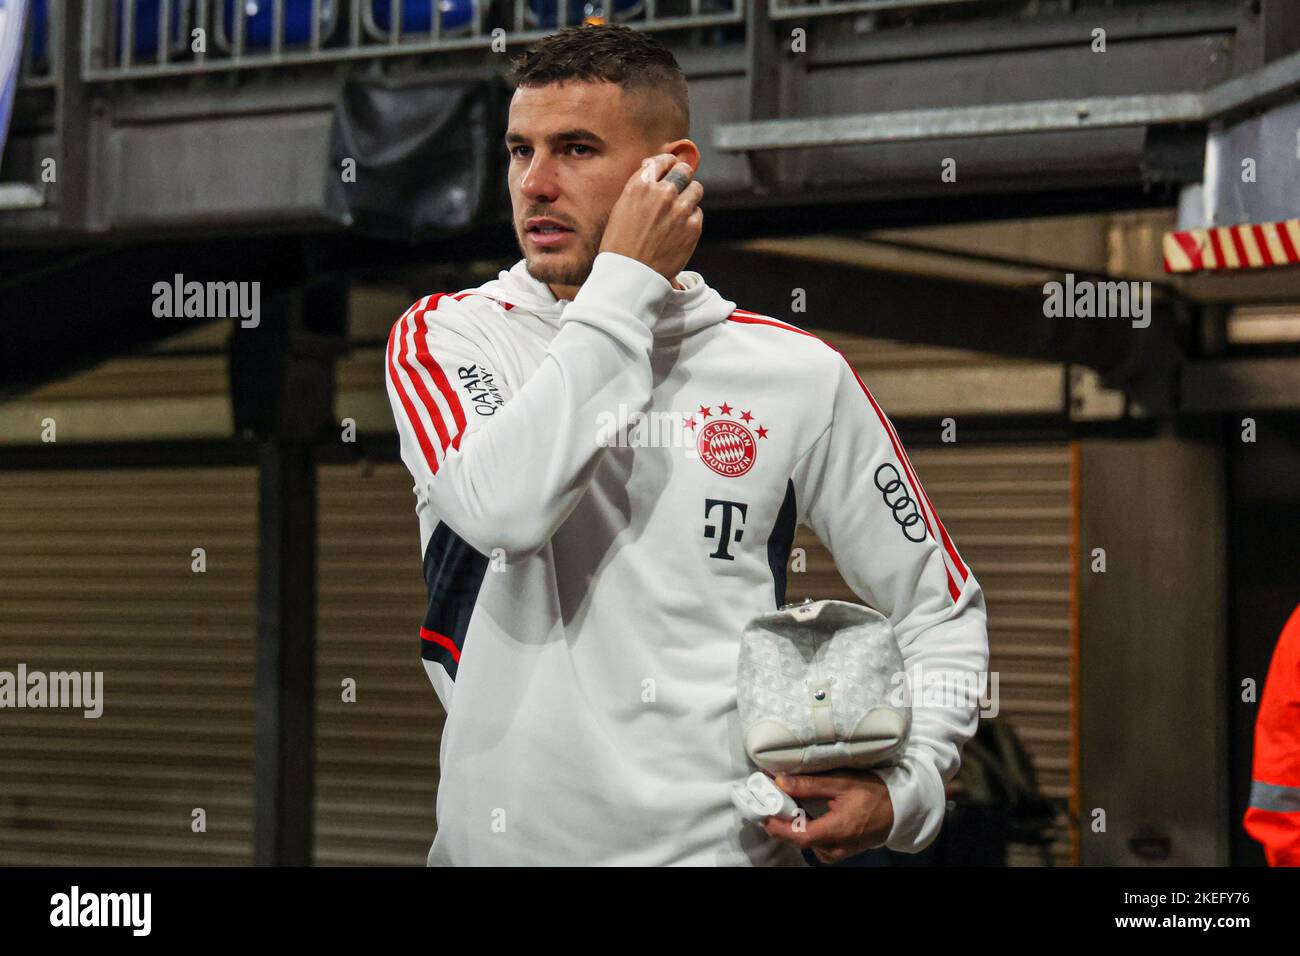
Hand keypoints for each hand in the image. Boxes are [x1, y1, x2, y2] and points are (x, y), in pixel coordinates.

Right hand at [599, 153, 703, 282]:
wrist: (630, 274)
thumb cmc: (621, 244)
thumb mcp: (622, 208)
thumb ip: (641, 187)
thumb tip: (655, 170)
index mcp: (641, 185)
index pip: (663, 161)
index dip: (668, 164)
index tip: (671, 168)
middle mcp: (662, 193)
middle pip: (683, 170)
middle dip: (682, 176)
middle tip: (680, 186)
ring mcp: (680, 209)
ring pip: (696, 189)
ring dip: (689, 196)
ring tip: (679, 211)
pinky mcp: (693, 227)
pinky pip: (698, 213)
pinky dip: (691, 219)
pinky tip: (678, 231)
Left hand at [762, 769, 894, 864]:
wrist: (898, 811)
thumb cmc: (873, 794)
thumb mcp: (842, 783)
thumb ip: (810, 784)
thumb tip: (780, 781)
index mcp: (837, 830)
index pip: (799, 835)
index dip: (778, 825)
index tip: (762, 810)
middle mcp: (834, 847)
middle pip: (798, 839)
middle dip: (780, 821)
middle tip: (767, 800)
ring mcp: (835, 852)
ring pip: (804, 842)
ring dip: (790, 824)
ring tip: (780, 803)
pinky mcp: (836, 851)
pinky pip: (813, 842)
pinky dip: (802, 828)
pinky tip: (798, 813)